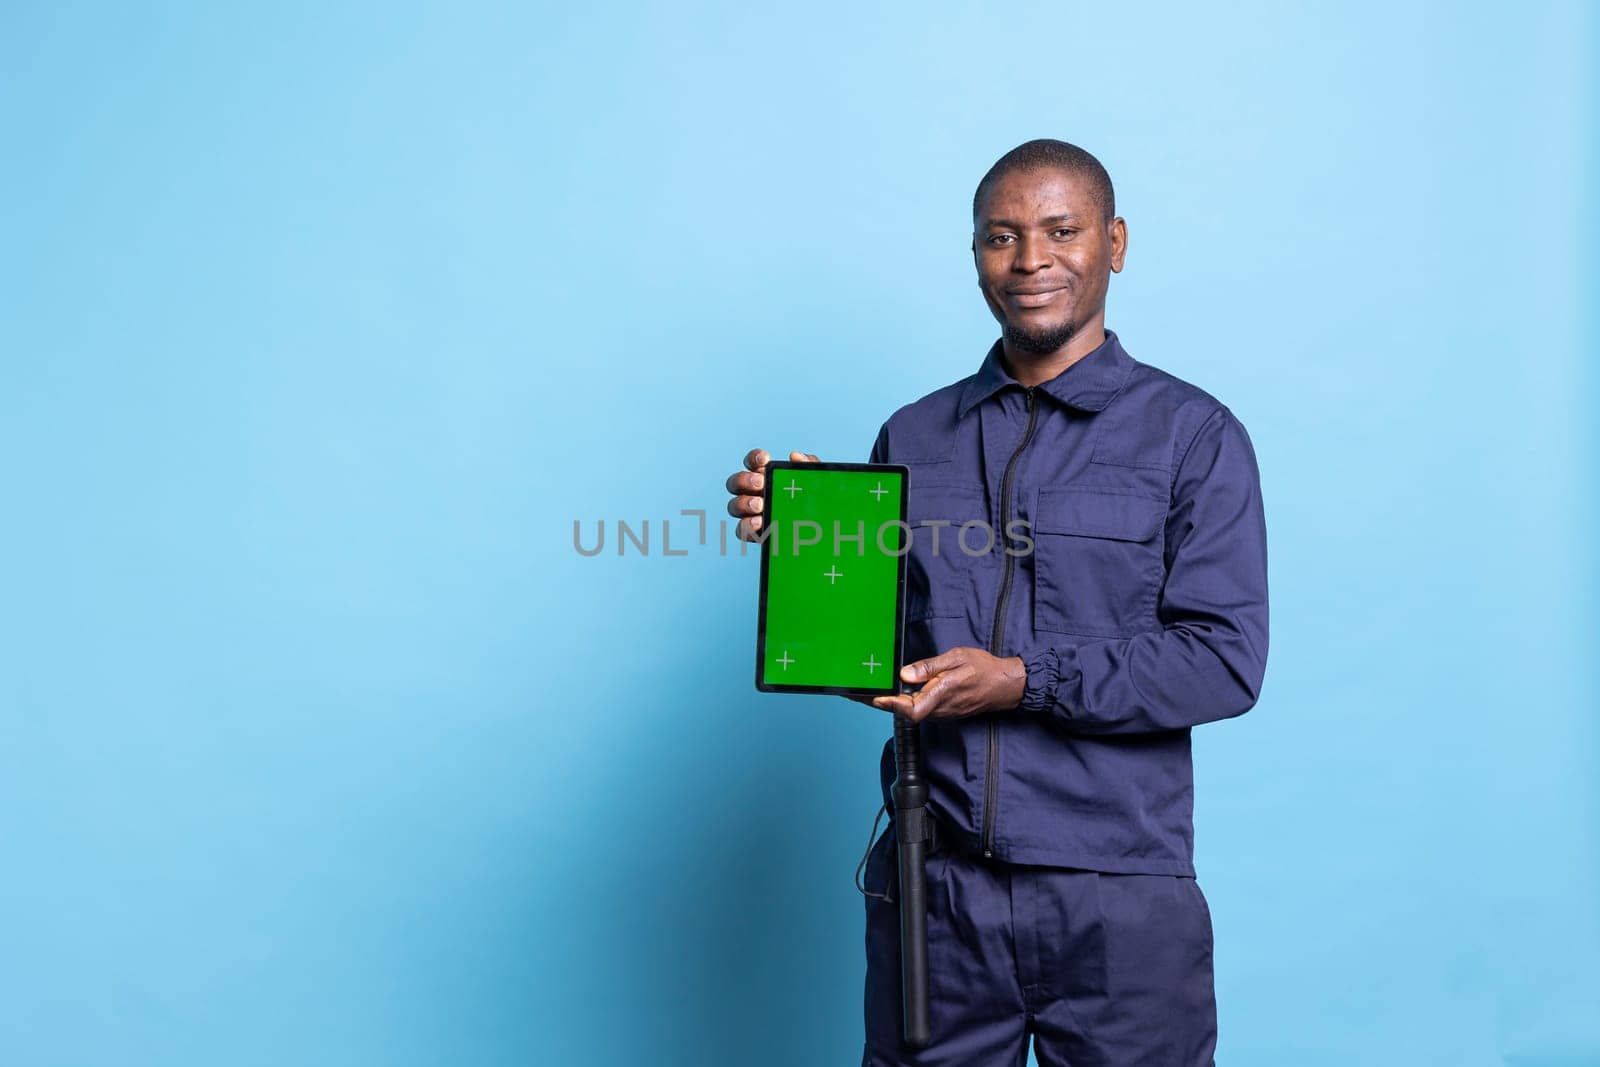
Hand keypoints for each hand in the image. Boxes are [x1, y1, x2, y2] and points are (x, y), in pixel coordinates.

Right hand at [724, 447, 820, 541]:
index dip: (754, 458)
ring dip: (743, 503)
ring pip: (734, 506)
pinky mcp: (755, 533)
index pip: (753, 462)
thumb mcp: (818, 482)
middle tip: (760, 483)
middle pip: (736, 483)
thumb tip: (795, 456)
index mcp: (767, 477)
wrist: (825, 531)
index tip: (766, 459)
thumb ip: (808, 466)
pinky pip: (741, 530)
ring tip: (759, 505)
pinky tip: (759, 523)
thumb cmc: (817, 503)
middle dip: (744, 480)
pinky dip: (747, 525)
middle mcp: (755, 493)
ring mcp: (752, 514)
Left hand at [868, 648, 1026, 721]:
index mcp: (941, 695)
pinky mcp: (942, 711)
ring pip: (910, 710)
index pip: (910, 708)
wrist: (1005, 686)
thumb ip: (929, 668)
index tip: (871, 698)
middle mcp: (938, 709)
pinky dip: (902, 701)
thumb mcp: (956, 659)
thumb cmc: (983, 669)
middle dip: (879, 701)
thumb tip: (905, 674)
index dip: (889, 705)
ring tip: (866, 691)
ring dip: (888, 702)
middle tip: (855, 693)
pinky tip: (891, 692)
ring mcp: (940, 712)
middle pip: (903, 710)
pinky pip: (918, 708)